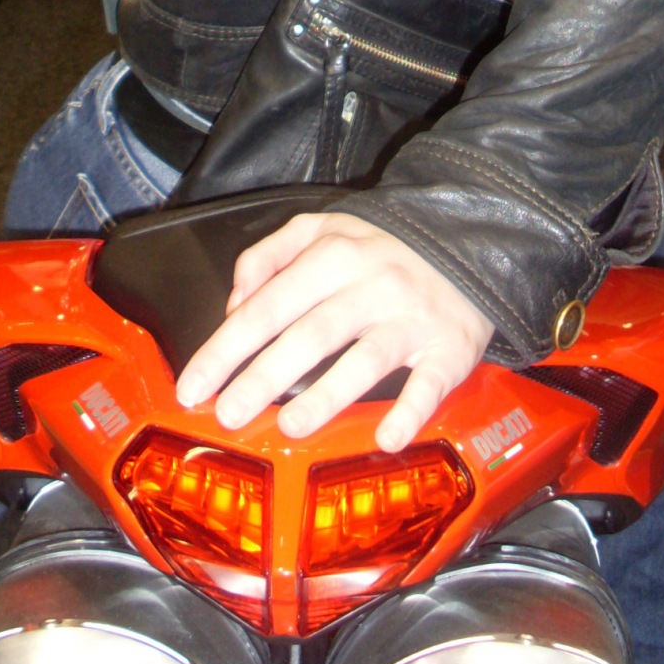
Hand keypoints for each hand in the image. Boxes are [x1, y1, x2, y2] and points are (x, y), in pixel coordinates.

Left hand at [175, 212, 494, 451]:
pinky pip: (430, 382)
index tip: (193, 386)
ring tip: (289, 427)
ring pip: (364, 359)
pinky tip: (387, 436)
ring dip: (326, 395)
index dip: (226, 348)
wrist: (470, 238)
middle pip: (310, 334)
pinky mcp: (450, 347)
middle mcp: (371, 285)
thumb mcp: (322, 228)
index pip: (267, 306)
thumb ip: (268, 257)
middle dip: (263, 376)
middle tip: (227, 413)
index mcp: (333, 256)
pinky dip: (411, 410)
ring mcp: (411, 318)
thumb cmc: (381, 246)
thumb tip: (233, 306)